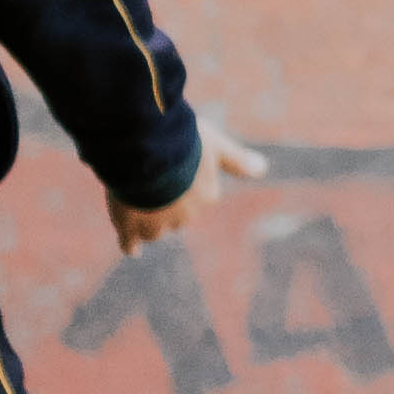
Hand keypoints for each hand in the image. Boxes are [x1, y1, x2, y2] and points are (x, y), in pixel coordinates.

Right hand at [112, 126, 268, 250]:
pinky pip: (131, 242)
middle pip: (178, 215)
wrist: (147, 151)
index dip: (187, 186)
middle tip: (151, 182)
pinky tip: (132, 250)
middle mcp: (186, 215)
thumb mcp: (216, 146)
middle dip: (167, 205)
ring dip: (147, 219)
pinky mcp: (131, 227)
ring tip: (133, 200)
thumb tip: (263, 169)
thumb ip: (237, 160)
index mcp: (206, 195)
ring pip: (154, 228)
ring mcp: (157, 223)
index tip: (177, 174)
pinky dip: (131, 245)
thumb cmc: (183, 144)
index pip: (200, 197)